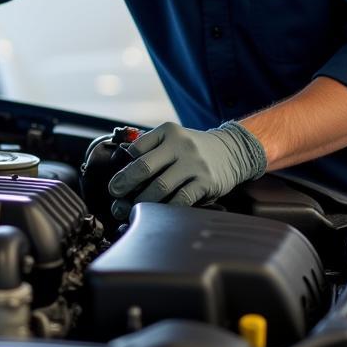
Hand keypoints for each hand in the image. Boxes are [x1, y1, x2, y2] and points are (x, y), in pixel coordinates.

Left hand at [107, 120, 266, 219]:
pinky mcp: (206, 182)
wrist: (232, 151)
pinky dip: (165, 210)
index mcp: (168, 131)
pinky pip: (180, 200)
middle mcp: (180, 145)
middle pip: (144, 168)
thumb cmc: (192, 149)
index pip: (137, 150)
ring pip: (160, 188)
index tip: (115, 185)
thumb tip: (121, 169)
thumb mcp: (173, 139)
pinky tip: (157, 215)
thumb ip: (150, 148)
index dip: (123, 169)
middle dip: (125, 184)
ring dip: (142, 202)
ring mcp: (194, 164)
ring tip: (131, 210)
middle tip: (115, 196)